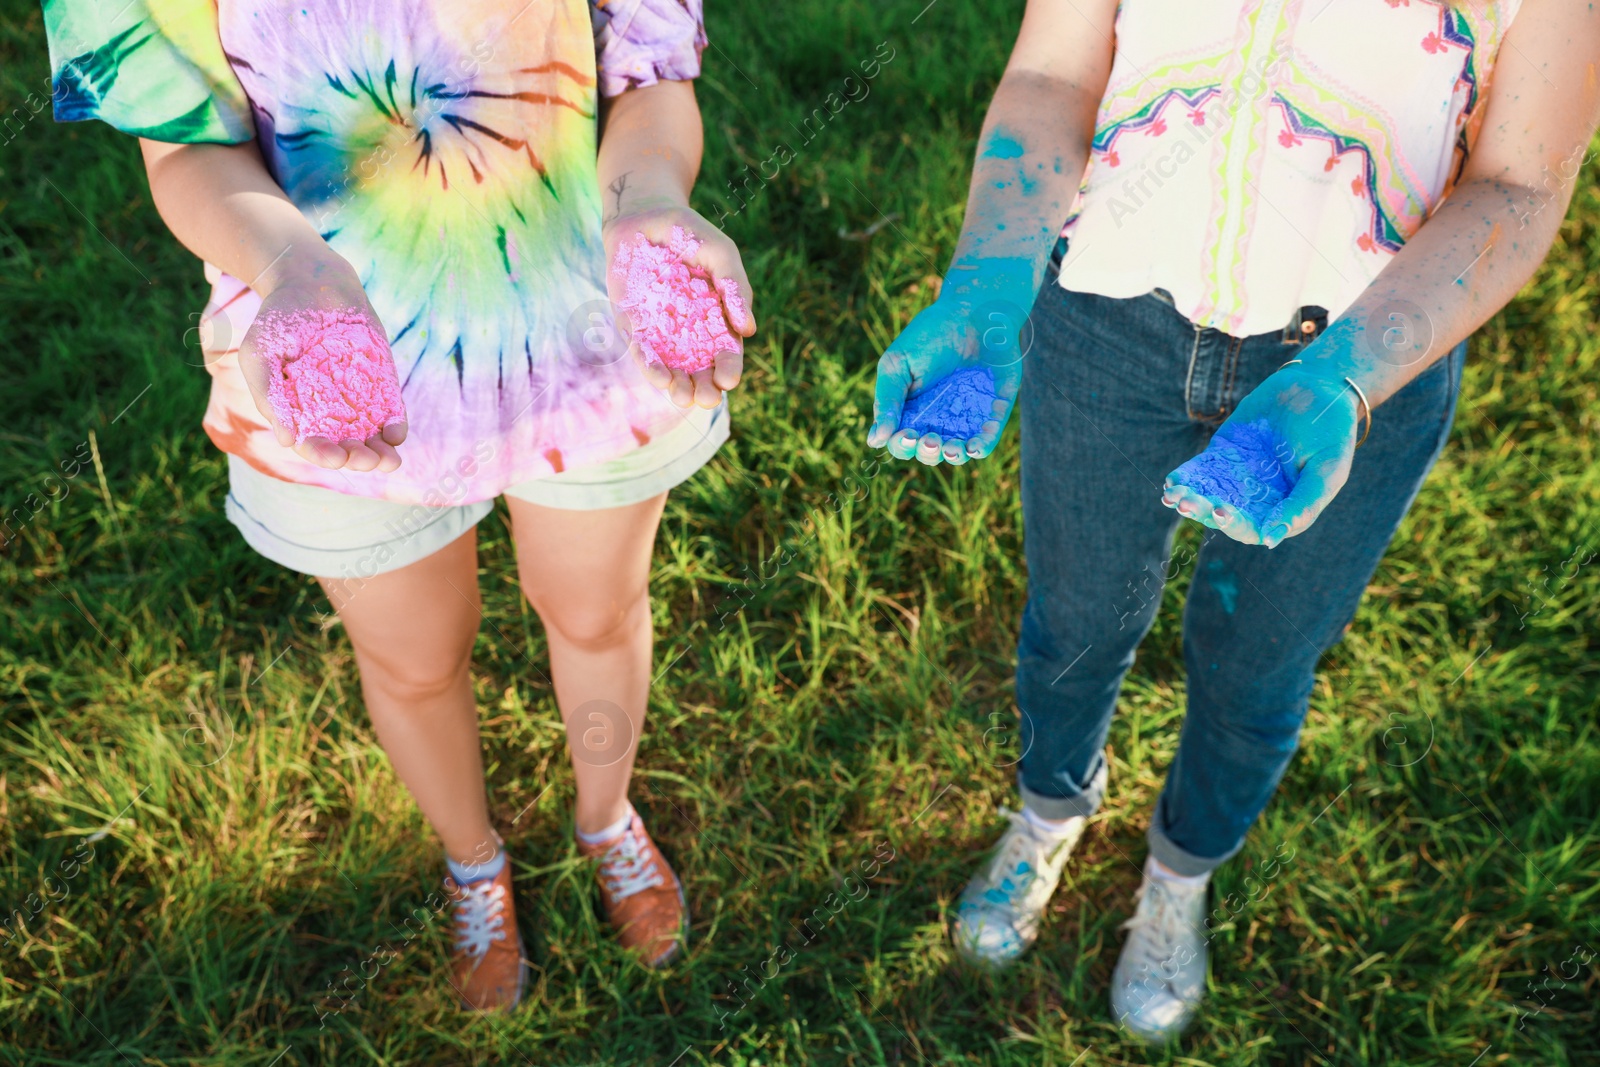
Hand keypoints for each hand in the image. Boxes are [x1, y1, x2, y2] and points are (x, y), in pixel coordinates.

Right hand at [237, 256, 406, 472]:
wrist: (313, 283)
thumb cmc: (279, 321)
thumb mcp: (260, 355)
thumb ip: (269, 395)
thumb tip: (287, 440)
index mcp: (299, 411)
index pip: (313, 443)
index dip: (323, 454)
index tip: (335, 458)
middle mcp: (329, 410)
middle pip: (346, 445)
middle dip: (357, 458)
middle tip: (367, 461)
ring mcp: (358, 397)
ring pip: (372, 435)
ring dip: (381, 452)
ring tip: (388, 461)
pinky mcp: (381, 381)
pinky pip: (391, 409)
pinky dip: (395, 425)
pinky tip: (396, 434)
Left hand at [602, 199, 756, 408]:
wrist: (645, 214)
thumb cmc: (689, 234)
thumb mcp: (721, 255)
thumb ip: (735, 288)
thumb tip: (749, 329)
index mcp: (715, 318)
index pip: (725, 350)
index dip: (729, 367)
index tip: (730, 379)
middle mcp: (689, 330)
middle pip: (699, 367)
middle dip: (705, 386)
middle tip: (709, 399)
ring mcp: (660, 329)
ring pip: (671, 366)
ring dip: (677, 386)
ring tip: (683, 399)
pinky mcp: (632, 323)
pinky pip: (642, 349)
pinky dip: (650, 365)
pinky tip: (660, 379)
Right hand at [867, 265, 1028, 465]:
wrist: (975, 311)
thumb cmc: (931, 335)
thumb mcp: (899, 364)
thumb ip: (887, 400)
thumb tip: (873, 441)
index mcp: (909, 410)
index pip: (901, 442)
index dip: (901, 445)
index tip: (906, 433)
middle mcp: (936, 418)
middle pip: (928, 452)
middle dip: (927, 453)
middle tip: (930, 439)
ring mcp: (965, 417)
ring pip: (957, 453)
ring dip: (953, 456)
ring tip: (951, 448)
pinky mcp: (992, 411)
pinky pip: (987, 438)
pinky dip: (982, 446)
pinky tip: (976, 445)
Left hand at [1163, 366, 1363, 547]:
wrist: (1318, 387)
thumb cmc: (1331, 433)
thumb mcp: (1328, 470)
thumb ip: (1303, 504)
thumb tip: (1270, 539)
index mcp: (1282, 509)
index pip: (1253, 528)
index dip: (1236, 525)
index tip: (1223, 513)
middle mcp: (1257, 498)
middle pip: (1224, 514)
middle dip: (1204, 511)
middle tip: (1187, 503)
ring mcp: (1237, 476)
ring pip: (1207, 494)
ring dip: (1189, 498)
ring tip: (1173, 495)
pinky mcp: (1222, 454)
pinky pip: (1199, 471)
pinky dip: (1185, 477)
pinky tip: (1173, 481)